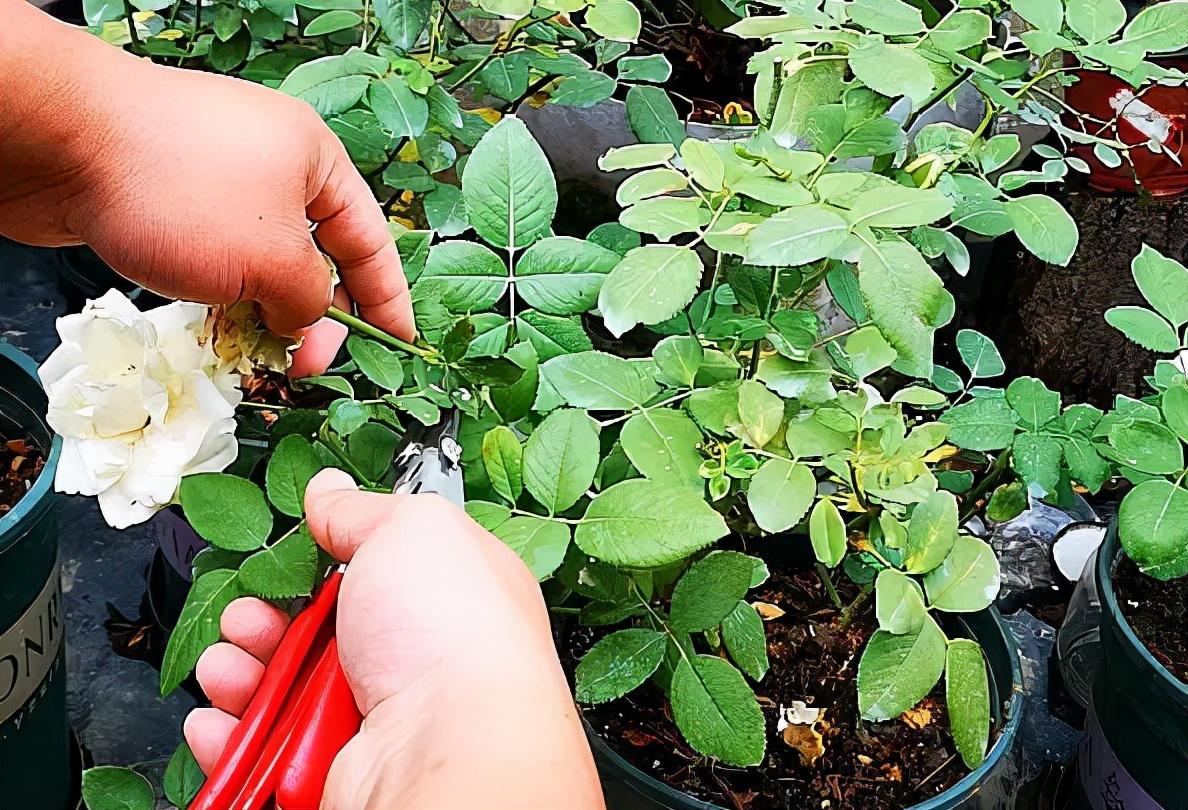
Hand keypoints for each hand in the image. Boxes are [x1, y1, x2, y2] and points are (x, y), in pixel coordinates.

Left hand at [0, 2, 411, 375]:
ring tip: (260, 358)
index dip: (388, 298)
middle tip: (308, 366)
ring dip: (264, 313)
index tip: (399, 345)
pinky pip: (214, 259)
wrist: (58, 144)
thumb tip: (305, 324)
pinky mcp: (167, 198)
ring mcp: (215, 180)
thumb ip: (309, 300)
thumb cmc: (184, 191)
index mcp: (315, 158)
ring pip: (259, 262)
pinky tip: (218, 330)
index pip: (371, 239)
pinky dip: (222, 297)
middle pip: (314, 254)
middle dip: (316, 316)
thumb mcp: (273, 259)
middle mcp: (271, 164)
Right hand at [184, 469, 603, 809]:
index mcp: (445, 592)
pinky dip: (235, 736)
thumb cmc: (453, 636)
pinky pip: (267, 750)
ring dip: (241, 672)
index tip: (301, 548)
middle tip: (252, 615)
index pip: (378, 568)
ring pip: (284, 690)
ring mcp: (376, 718)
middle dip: (266, 617)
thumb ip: (364, 510)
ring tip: (232, 665)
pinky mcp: (336, 769)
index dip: (331, 557)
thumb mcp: (412, 530)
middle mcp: (414, 658)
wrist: (446, 746)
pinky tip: (223, 719)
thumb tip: (331, 490)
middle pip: (318, 631)